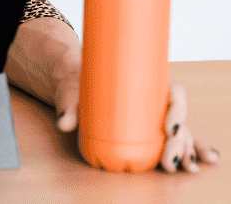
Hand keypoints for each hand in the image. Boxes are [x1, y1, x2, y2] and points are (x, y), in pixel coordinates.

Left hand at [55, 75, 220, 172]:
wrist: (73, 83)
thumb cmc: (76, 83)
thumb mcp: (72, 92)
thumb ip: (69, 108)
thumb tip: (64, 125)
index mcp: (145, 80)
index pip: (175, 92)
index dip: (178, 110)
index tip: (168, 127)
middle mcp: (154, 97)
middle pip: (178, 118)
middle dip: (179, 141)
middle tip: (167, 159)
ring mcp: (153, 112)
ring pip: (178, 131)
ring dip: (181, 150)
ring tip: (171, 166)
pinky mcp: (147, 127)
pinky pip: (168, 139)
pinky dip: (179, 152)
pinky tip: (180, 167)